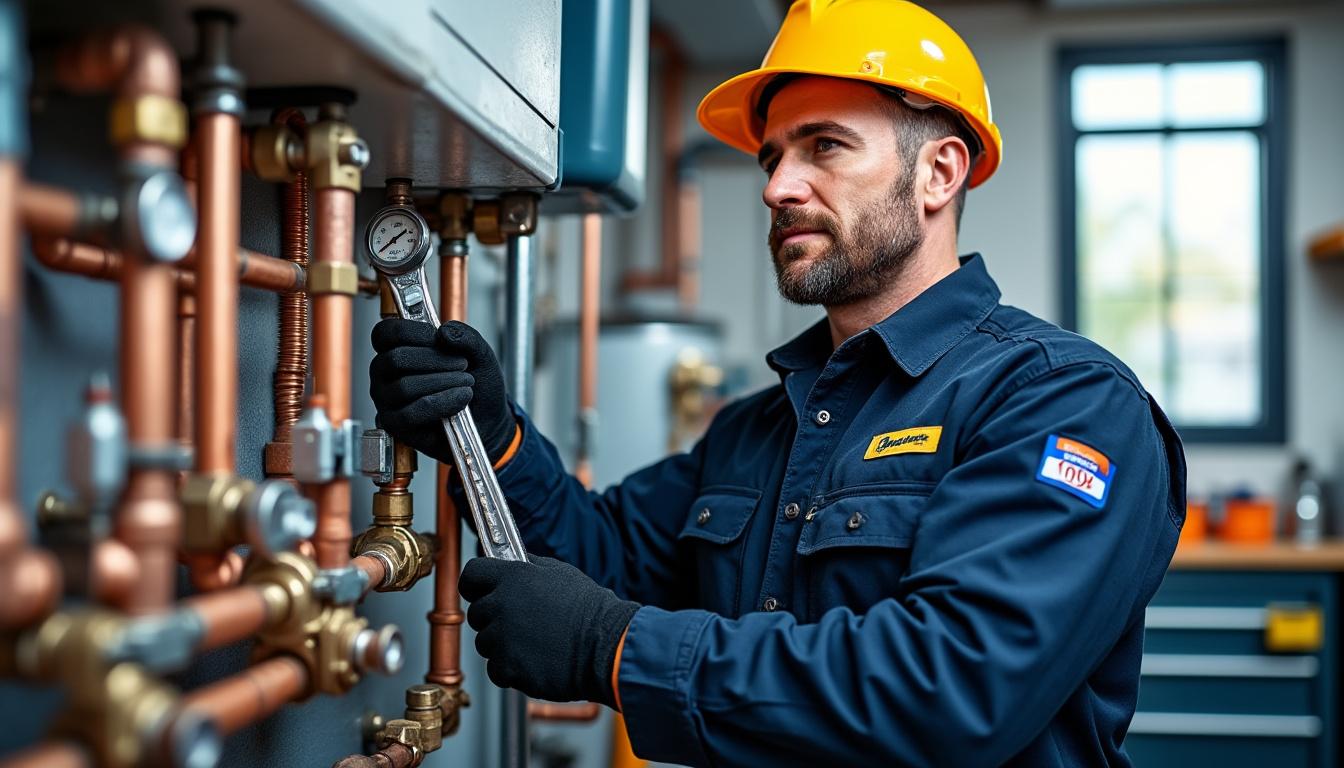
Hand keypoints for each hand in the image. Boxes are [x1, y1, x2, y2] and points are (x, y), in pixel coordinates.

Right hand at [369, 318, 515, 464]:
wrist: (487, 418)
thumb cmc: (475, 384)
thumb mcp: (478, 354)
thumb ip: (465, 337)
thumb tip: (444, 332)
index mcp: (396, 348)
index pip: (384, 333)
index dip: (409, 331)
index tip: (435, 336)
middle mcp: (385, 374)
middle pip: (396, 359)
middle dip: (435, 359)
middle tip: (462, 364)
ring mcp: (386, 400)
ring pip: (404, 387)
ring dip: (443, 382)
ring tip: (466, 383)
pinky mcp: (395, 424)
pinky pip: (410, 414)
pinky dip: (441, 404)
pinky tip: (461, 398)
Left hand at [460, 555, 638, 706]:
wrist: (606, 646)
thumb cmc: (588, 610)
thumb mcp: (559, 573)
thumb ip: (527, 567)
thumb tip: (510, 561)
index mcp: (512, 577)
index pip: (470, 575)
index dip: (475, 585)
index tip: (480, 592)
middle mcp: (501, 605)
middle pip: (477, 613)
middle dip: (494, 619)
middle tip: (522, 623)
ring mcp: (501, 638)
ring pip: (485, 643)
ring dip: (503, 645)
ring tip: (535, 643)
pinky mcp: (507, 668)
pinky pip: (495, 669)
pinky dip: (511, 669)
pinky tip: (535, 660)